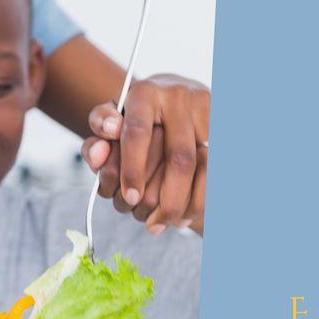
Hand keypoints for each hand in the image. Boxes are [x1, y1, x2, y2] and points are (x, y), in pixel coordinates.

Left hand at [82, 74, 208, 234]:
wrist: (175, 95)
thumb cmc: (136, 114)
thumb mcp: (112, 117)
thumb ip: (97, 134)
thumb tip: (100, 151)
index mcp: (145, 93)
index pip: (138, 133)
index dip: (133, 169)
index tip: (129, 197)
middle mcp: (179, 98)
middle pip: (179, 158)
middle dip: (165, 198)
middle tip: (147, 222)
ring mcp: (205, 114)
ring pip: (203, 168)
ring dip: (185, 203)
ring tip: (164, 225)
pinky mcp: (222, 129)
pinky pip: (217, 172)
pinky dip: (201, 200)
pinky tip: (184, 218)